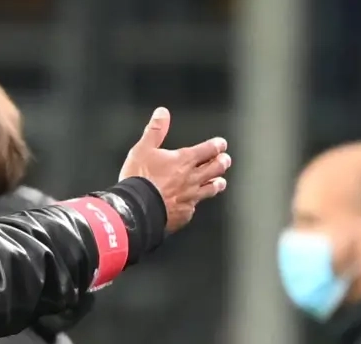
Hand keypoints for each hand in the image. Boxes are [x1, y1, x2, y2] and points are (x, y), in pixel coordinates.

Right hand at [119, 107, 231, 232]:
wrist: (136, 208)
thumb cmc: (139, 178)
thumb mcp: (142, 149)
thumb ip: (155, 131)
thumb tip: (162, 112)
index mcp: (184, 160)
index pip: (209, 149)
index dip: (217, 145)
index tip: (221, 144)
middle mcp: (192, 178)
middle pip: (216, 168)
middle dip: (222, 162)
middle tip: (224, 160)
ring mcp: (191, 197)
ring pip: (212, 189)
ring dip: (217, 183)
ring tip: (219, 182)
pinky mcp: (185, 213)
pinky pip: (194, 207)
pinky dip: (194, 204)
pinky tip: (192, 204)